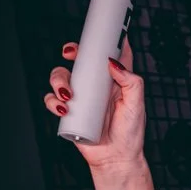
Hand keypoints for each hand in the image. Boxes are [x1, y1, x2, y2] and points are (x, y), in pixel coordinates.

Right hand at [45, 41, 146, 170]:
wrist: (116, 158)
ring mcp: (80, 98)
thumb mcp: (137, 105)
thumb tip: (113, 63)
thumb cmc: (130, 132)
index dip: (104, 41)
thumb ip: (131, 82)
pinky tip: (64, 108)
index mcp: (115, 81)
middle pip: (79, 60)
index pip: (109, 55)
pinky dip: (53, 101)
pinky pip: (52, 100)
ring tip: (68, 94)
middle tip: (69, 53)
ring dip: (59, 80)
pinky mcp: (68, 112)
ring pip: (60, 76)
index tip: (99, 31)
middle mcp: (96, 86)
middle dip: (72, 52)